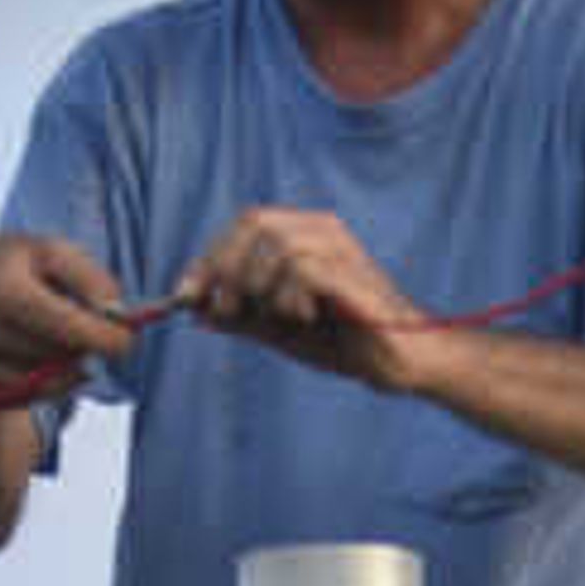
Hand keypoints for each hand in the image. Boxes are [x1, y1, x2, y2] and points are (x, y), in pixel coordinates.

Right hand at [0, 229, 133, 400]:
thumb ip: (90, 277)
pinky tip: (23, 354)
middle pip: (58, 358)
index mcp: (1, 287)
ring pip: (41, 382)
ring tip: (43, 334)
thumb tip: (119, 318)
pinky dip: (36, 381)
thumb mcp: (49, 252)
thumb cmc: (11, 265)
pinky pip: (19, 396)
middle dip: (81, 347)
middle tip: (84, 330)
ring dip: (58, 366)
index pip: (66, 326)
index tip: (128, 339)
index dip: (104, 337)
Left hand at [181, 202, 431, 390]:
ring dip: (258, 286)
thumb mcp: (280, 330)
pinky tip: (303, 318)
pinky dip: (288, 297)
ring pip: (274, 244)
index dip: (208, 258)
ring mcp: (339, 247)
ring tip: (275, 318)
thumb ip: (241, 316)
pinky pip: (301, 270)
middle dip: (225, 267)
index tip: (185, 295)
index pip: (244, 225)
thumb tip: (195, 308)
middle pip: (253, 222)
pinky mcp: (350, 272)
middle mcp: (321, 230)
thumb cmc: (346, 342)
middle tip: (223, 309)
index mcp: (304, 235)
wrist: (399, 363)